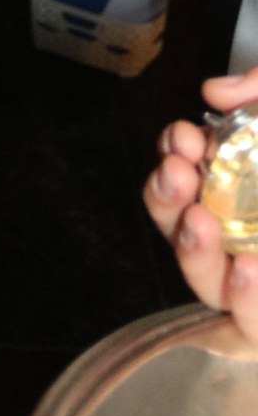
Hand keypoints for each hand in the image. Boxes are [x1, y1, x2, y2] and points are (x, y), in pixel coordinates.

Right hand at [144, 67, 257, 342]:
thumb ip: (257, 87)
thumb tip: (212, 93)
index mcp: (242, 198)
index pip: (187, 189)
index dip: (173, 161)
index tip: (183, 138)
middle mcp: (243, 244)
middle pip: (184, 238)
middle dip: (167, 203)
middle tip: (176, 172)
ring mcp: (255, 284)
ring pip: (208, 287)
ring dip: (193, 253)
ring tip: (202, 222)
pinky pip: (247, 328)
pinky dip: (243, 302)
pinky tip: (248, 269)